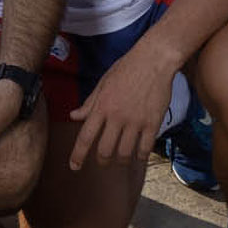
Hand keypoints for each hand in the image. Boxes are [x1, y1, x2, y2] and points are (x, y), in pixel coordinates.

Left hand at [68, 43, 175, 169]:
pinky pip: (145, 148)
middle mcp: (117, 117)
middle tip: (102, 163)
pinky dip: (140, 156)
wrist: (153, 60)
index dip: (78, 155)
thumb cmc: (126, 69)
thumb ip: (89, 103)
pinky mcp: (153, 123)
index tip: (74, 167)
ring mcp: (135, 121)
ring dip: (120, 161)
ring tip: (119, 161)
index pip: (85, 136)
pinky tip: (138, 156)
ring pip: (124, 153)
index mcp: (101, 106)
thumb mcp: (103, 83)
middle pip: (105, 150)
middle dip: (102, 161)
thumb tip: (74, 116)